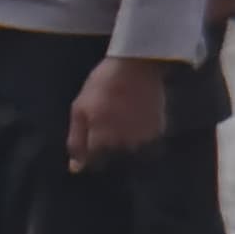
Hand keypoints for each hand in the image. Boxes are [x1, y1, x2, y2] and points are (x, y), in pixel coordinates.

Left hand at [66, 56, 172, 170]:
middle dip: (109, 145)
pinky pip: (147, 141)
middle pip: (113, 157)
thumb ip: (77, 141)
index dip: (93, 153)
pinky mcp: (158, 131)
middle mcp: (123, 145)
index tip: (94, 139)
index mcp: (101, 141)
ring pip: (131, 150)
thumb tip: (76, 168)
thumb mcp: (80, 109)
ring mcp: (143, 139)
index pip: (96, 163)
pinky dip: (141, 132)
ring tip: (123, 116)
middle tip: (110, 119)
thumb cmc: (102, 85)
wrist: (137, 65)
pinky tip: (136, 115)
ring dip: (126, 140)